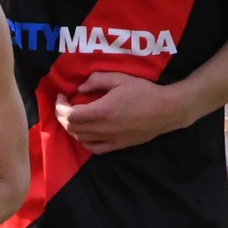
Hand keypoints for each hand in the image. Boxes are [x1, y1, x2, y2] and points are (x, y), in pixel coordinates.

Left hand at [54, 72, 186, 153]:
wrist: (166, 110)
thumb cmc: (144, 92)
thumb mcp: (120, 78)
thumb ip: (97, 80)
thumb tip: (80, 89)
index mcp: (102, 111)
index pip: (70, 114)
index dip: (60, 106)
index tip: (61, 96)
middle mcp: (103, 128)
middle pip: (72, 128)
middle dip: (62, 116)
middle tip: (63, 105)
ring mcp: (110, 139)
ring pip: (80, 138)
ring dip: (71, 128)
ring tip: (72, 116)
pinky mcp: (118, 145)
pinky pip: (94, 148)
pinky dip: (84, 141)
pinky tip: (85, 132)